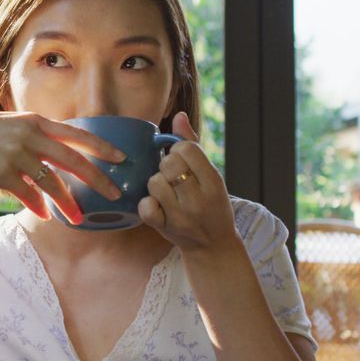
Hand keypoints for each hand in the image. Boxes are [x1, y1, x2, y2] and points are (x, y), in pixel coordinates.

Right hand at [0, 112, 124, 223]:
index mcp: (35, 121)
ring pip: (52, 182)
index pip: (77, 134)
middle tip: (114, 194)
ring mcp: (16, 154)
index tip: (121, 157)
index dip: (101, 146)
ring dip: (68, 203)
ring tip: (79, 218)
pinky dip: (39, 206)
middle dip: (97, 179)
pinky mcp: (2, 173)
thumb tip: (57, 153)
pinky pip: (28, 195)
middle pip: (73, 160)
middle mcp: (29, 135)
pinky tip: (45, 214)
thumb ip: (35, 135)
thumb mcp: (11, 124)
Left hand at [137, 112, 238, 253]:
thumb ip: (193, 145)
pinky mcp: (165, 228)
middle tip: (173, 176)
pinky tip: (157, 206)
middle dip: (166, 165)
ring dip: (156, 184)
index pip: (186, 148)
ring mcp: (182, 215)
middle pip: (168, 163)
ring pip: (154, 181)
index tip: (182, 161)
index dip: (179, 150)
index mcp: (214, 181)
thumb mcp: (210, 175)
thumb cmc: (210, 203)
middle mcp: (199, 198)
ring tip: (167, 191)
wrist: (213, 245)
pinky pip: (145, 206)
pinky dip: (147, 204)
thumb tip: (178, 115)